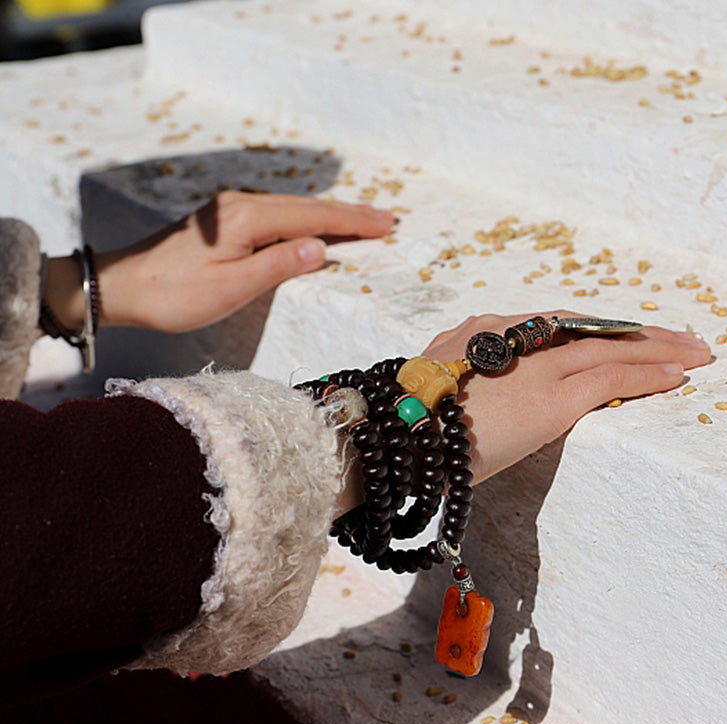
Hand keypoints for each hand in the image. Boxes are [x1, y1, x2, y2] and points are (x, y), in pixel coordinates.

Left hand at [44, 192, 393, 332]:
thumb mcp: (230, 288)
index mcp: (247, 219)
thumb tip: (321, 248)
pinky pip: (277, 215)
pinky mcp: (225, 221)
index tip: (385, 225)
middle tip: (386, 220)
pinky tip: (314, 227)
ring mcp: (232, 210)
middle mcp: (242, 206)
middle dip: (349, 214)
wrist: (121, 285)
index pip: (313, 218)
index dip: (352, 222)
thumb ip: (277, 266)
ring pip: (293, 209)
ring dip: (329, 216)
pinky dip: (304, 220)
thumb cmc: (174, 294)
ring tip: (361, 223)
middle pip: (307, 207)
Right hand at [422, 312, 711, 484]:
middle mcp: (510, 337)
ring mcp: (534, 366)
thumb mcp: (432, 390)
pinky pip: (611, 377)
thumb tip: (475, 397)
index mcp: (480, 333)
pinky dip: (648, 374)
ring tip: (694, 352)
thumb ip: (461, 382)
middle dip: (634, 332)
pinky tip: (678, 376)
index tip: (620, 336)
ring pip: (608, 346)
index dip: (592, 330)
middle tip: (675, 336)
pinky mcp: (551, 396)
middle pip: (586, 327)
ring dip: (656, 349)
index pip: (552, 325)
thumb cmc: (405, 425)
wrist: (393, 440)